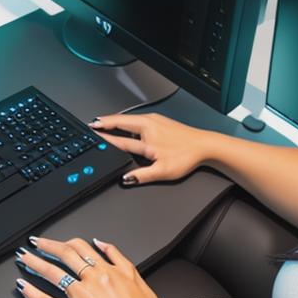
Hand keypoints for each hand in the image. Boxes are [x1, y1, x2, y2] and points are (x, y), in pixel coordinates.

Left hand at [14, 235, 174, 297]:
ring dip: (35, 263)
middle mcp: (94, 281)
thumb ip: (122, 262)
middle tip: (33, 244)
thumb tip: (104, 245)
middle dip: (45, 246)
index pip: (81, 248)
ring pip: (52, 274)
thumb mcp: (141, 284)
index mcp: (110, 272)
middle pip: (64, 255)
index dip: (63, 243)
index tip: (54, 242)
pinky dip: (31, 293)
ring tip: (24, 259)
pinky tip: (22, 286)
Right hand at [89, 112, 209, 185]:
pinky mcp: (159, 121)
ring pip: (129, 119)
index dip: (104, 138)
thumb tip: (126, 179)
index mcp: (147, 135)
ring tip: (103, 122)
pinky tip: (125, 125)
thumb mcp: (163, 171)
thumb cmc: (187, 155)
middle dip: (105, 122)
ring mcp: (155, 120)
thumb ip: (142, 175)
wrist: (205, 145)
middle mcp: (149, 124)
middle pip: (121, 122)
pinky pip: (137, 119)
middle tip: (92, 124)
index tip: (92, 136)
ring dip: (115, 120)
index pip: (120, 138)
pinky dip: (126, 121)